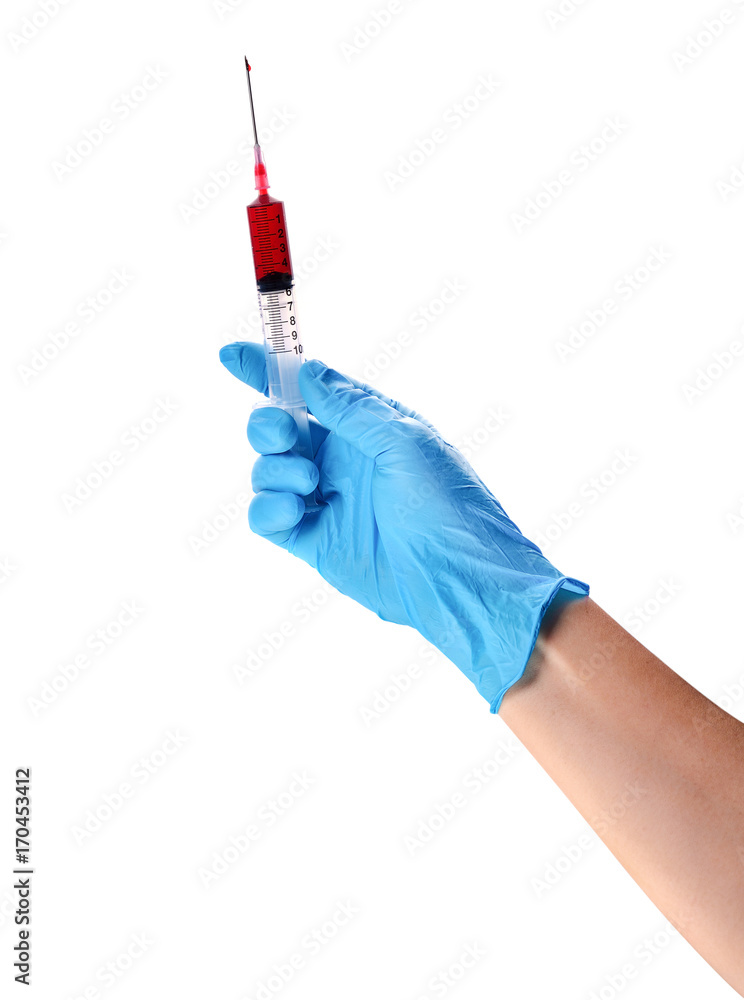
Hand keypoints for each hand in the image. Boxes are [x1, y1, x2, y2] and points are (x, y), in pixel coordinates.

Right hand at [219, 343, 588, 711]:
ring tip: (309, 486)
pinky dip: (267, 507)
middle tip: (285, 435)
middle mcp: (342, 460)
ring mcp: (326, 501)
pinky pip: (266, 516)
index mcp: (366, 427)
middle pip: (278, 428)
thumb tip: (309, 370)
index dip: (268, 371)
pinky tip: (294, 511)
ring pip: (266, 471)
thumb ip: (350, 408)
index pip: (310, 389)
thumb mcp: (403, 441)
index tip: (231, 355)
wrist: (457, 580)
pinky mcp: (313, 541)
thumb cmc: (447, 506)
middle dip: (267, 424)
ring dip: (274, 470)